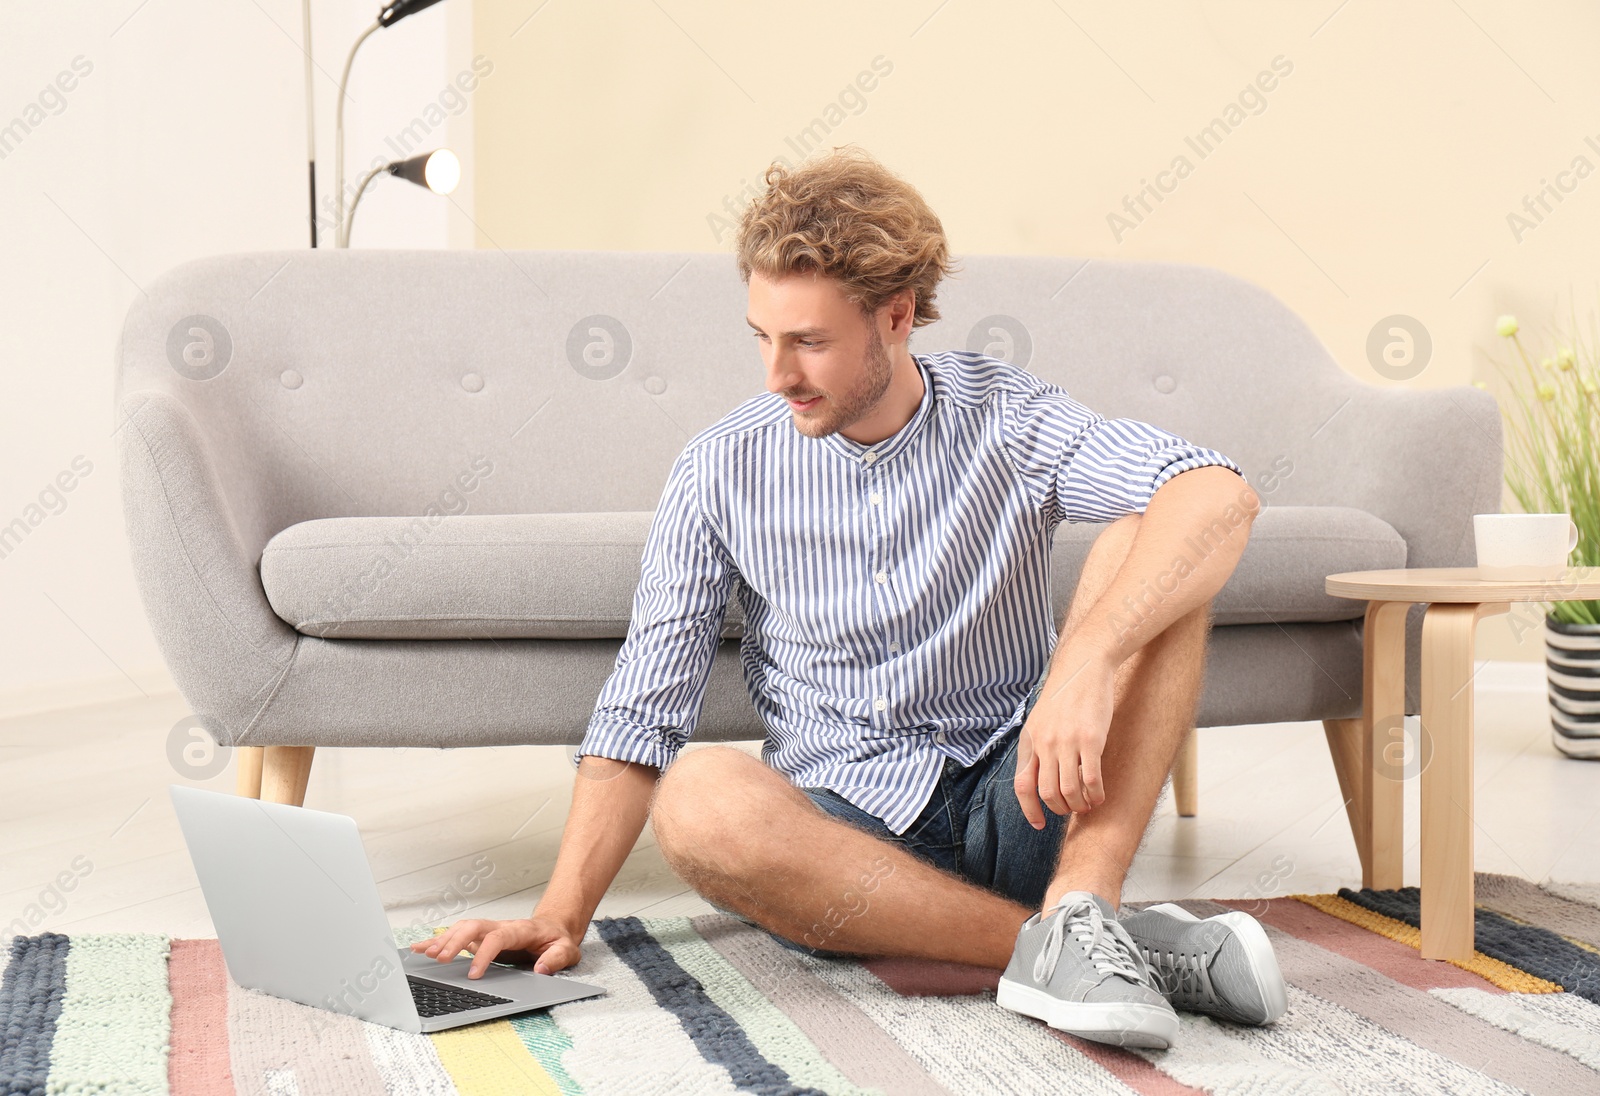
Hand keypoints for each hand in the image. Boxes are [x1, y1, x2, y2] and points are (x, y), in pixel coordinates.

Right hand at [408, 916, 581, 978]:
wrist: (554, 928)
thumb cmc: (557, 940)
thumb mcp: (567, 950)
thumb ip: (556, 959)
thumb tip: (541, 969)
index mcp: (520, 930)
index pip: (497, 938)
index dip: (484, 955)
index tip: (474, 975)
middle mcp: (501, 926)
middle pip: (473, 927)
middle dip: (455, 941)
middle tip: (440, 959)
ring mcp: (489, 930)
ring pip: (462, 929)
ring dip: (443, 940)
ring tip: (425, 953)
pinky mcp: (481, 937)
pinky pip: (457, 935)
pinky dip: (438, 940)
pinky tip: (420, 948)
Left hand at [1014, 654, 1116, 824]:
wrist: (1083, 668)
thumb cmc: (1064, 696)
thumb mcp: (1039, 720)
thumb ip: (1038, 747)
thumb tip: (1039, 777)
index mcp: (1029, 741)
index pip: (1022, 786)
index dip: (1030, 809)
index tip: (1039, 824)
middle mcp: (1044, 744)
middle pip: (1047, 793)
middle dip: (1060, 809)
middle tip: (1072, 809)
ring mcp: (1066, 742)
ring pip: (1069, 790)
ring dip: (1079, 805)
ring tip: (1088, 805)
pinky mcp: (1090, 740)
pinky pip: (1091, 778)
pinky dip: (1096, 794)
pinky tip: (1100, 796)